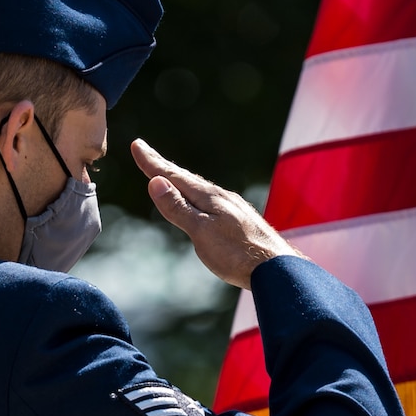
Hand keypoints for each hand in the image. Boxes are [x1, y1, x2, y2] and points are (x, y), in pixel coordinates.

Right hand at [133, 140, 297, 289]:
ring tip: (169, 176)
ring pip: (200, 190)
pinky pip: (211, 201)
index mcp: (209, 197)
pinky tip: (201, 204)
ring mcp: (233, 208)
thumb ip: (179, 208)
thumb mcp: (201, 232)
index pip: (174, 176)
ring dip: (181, 181)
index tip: (137, 145)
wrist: (278, 269)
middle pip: (187, 179)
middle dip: (164, 167)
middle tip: (146, 153)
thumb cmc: (238, 254)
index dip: (153, 162)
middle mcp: (222, 197)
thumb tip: (156, 182)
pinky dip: (197, 196)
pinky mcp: (241, 221)